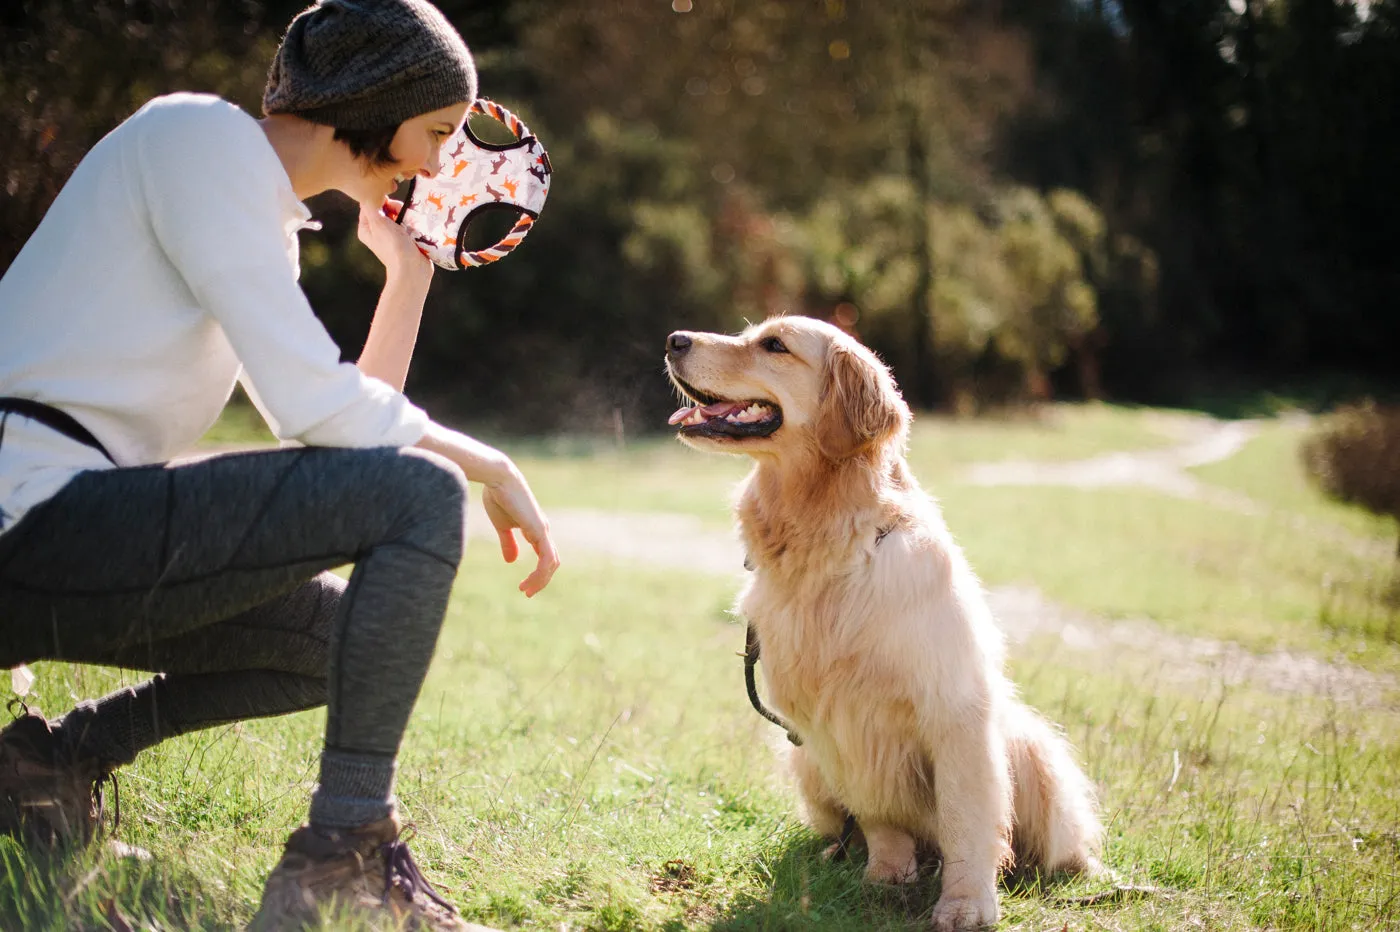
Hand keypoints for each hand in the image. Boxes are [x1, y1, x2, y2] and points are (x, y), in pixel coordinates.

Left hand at [357, 198, 431, 284]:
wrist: (412, 269)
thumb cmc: (393, 246)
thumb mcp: (378, 222)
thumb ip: (371, 205)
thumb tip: (372, 192)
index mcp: (367, 228)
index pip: (370, 204)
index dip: (380, 199)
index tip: (389, 201)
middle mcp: (378, 231)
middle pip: (386, 208)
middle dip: (396, 207)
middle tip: (401, 214)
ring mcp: (393, 236)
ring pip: (400, 215)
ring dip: (407, 215)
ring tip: (411, 222)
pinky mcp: (407, 239)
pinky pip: (410, 224)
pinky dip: (414, 223)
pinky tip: (417, 227)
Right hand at [481, 465, 559, 596]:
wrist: (498, 479)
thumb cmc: (498, 497)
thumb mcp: (502, 526)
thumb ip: (508, 543)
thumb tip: (511, 561)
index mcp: (535, 530)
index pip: (545, 557)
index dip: (537, 574)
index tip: (523, 587)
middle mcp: (543, 531)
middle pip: (552, 562)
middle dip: (541, 580)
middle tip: (526, 593)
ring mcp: (543, 530)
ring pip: (551, 563)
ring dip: (540, 580)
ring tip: (526, 591)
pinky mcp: (539, 530)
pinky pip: (547, 558)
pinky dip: (541, 572)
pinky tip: (530, 581)